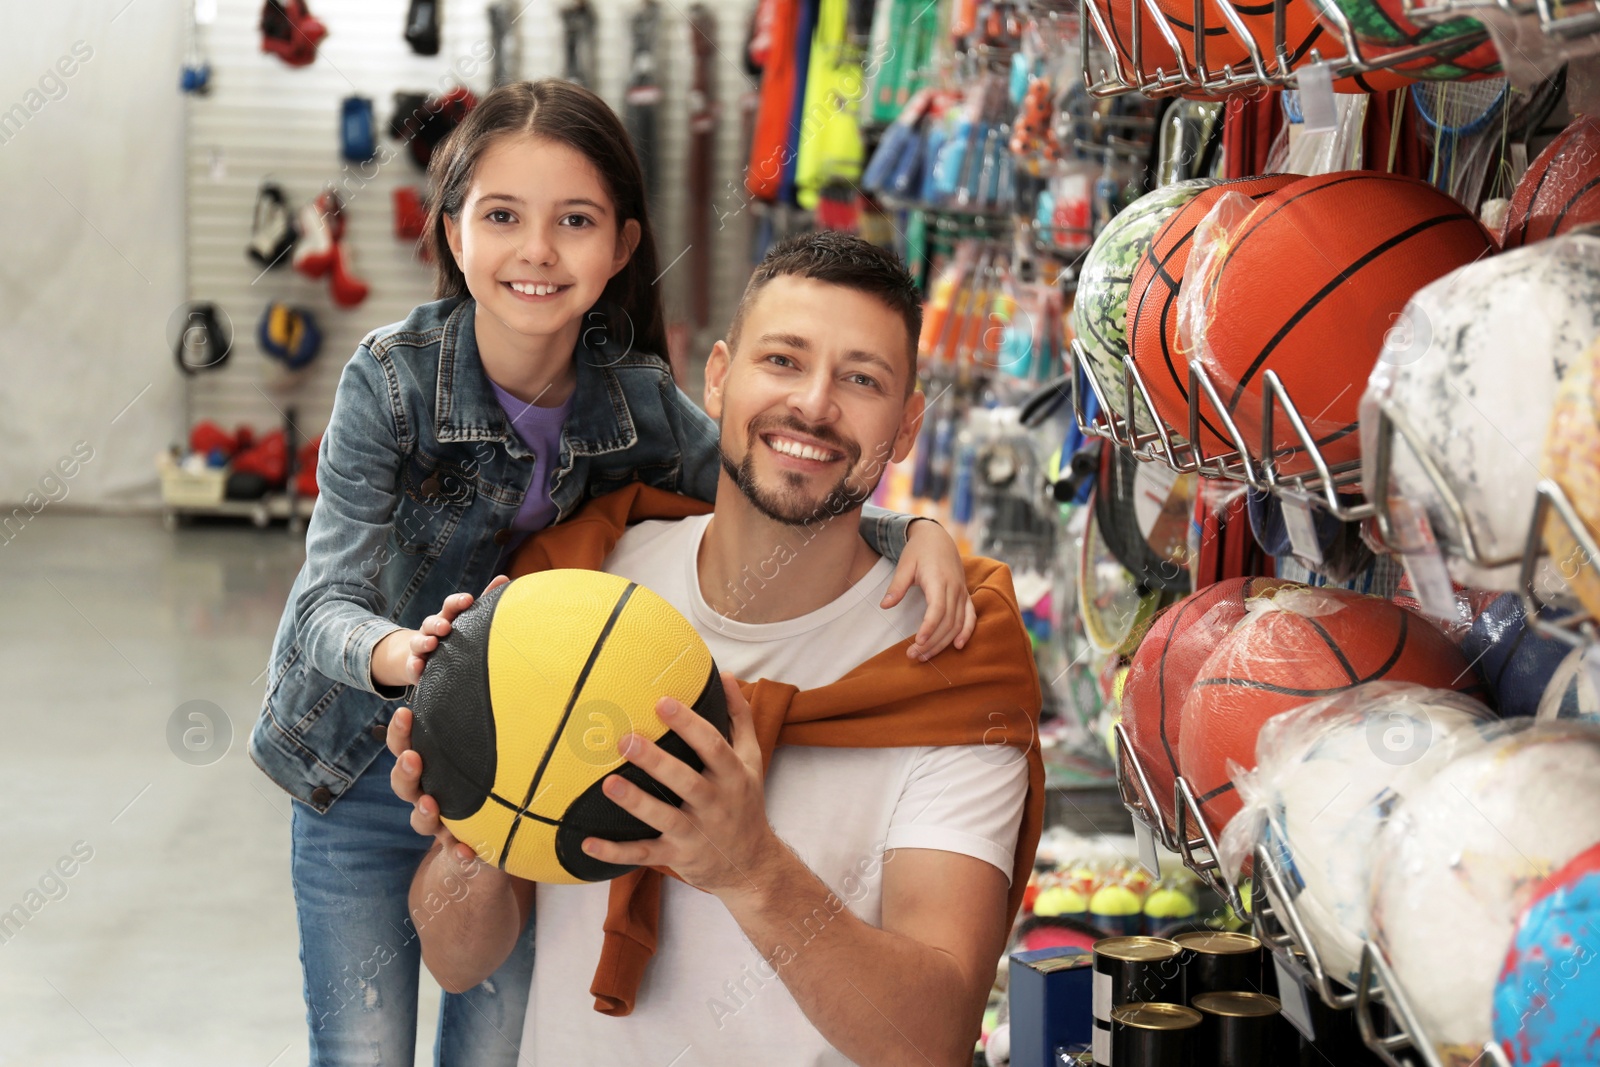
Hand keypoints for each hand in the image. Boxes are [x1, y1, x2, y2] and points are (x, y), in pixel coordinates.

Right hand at [373, 575, 509, 687]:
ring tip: (432, 644)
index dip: (458, 602)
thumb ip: (485, 601)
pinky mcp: (416, 666)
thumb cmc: (453, 634)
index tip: (469, 600)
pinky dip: (414, 665)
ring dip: (424, 642)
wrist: (425, 658)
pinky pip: (412, 665)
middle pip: (431, 622)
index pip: (451, 605)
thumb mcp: (467, 618)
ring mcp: (421, 647)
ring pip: (419, 642)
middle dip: (438, 623)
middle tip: (446, 627)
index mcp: (447, 617)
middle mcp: (432, 630)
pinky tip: (419, 665)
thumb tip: (503, 578)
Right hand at [386, 705, 487, 869]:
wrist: (498, 826)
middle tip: (413, 757)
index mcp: (431, 763)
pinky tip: (469, 854)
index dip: (400, 731)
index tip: (405, 711)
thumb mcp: (489, 740)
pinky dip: (459, 853)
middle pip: (405, 782)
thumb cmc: (494, 768)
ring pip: (420, 818)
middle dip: (404, 770)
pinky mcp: (461, 844)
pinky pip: (455, 851)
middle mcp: (430, 790)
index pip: (405, 743)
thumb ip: (488, 712)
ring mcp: (443, 820)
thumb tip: (496, 663)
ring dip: (423, 812)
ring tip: (430, 804)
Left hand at [580, 673, 781, 899]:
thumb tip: (725, 676)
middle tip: (625, 739)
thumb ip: (738, 717)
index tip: (662, 701)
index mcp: (732, 775)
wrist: (751, 864)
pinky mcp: (677, 856)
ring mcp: (695, 834)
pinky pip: (644, 854)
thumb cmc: (745, 801)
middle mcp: (715, 804)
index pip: (712, 746)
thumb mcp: (751, 759)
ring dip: (636, 803)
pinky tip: (587, 843)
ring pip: (664, 818)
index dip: (689, 724)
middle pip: (686, 781)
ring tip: (608, 783)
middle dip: (656, 761)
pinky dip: (615, 853)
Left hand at [880, 520, 975, 660]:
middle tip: (913, 656)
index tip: (918, 642)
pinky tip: (958, 646)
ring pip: (957, 623)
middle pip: (947, 621)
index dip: (929, 627)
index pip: (938, 609)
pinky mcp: (965, 595)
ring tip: (925, 656)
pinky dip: (966, 632)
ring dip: (943, 642)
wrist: (937, 537)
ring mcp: (961, 592)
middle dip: (931, 642)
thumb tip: (885, 605)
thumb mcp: (904, 565)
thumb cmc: (918, 551)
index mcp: (938, 580)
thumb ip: (897, 586)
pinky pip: (970, 616)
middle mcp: (954, 588)